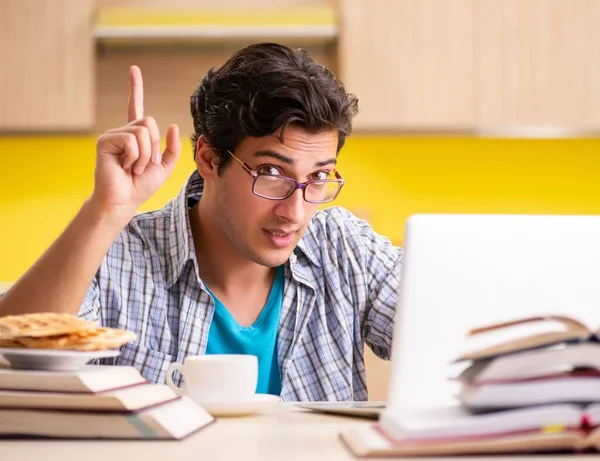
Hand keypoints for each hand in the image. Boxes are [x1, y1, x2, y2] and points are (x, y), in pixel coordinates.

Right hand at [90, 66, 181, 219]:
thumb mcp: (164, 167)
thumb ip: (171, 148)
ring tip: (133, 168)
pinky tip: (124, 167)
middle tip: (145, 164)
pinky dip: (135, 156)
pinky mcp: (105, 141)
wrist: (124, 201)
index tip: (134, 69)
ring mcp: (113, 135)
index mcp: (136, 136)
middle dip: (155, 146)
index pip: (136, 107)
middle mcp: (123, 132)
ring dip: (145, 155)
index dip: (136, 88)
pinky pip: (132, 140)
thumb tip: (172, 125)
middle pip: (149, 122)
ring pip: (143, 131)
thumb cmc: (140, 186)